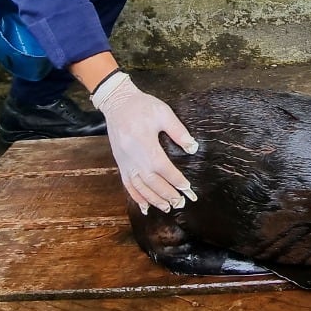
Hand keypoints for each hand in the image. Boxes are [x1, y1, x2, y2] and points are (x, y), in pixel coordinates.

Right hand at [91, 72, 198, 213]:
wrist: (117, 103)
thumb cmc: (142, 106)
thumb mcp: (163, 113)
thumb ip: (178, 131)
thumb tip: (193, 148)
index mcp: (145, 144)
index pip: (163, 167)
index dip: (175, 180)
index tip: (187, 188)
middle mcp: (133, 157)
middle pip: (152, 181)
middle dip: (167, 194)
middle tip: (180, 203)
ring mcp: (125, 162)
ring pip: (140, 187)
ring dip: (154, 199)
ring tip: (167, 208)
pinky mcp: (120, 163)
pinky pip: (127, 184)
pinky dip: (136, 197)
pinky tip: (145, 207)